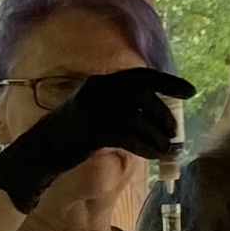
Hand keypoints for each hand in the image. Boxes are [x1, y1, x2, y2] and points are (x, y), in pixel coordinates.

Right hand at [0, 63, 192, 208]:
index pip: (141, 76)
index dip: (168, 82)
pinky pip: (129, 136)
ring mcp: (93, 109)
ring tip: (165, 147)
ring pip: (139, 117)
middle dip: (164, 113)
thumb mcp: (92, 111)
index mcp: (99, 83)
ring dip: (157, 134)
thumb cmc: (69, 136)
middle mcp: (97, 91)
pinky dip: (145, 145)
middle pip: (143, 95)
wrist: (39, 151)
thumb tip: (153, 113)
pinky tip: (153, 154)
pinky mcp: (92, 130)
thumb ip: (117, 107)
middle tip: (173, 130)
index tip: (190, 91)